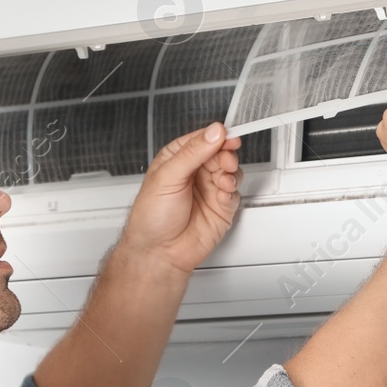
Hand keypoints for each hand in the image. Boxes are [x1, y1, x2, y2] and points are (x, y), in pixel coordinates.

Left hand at [118, 122, 243, 273]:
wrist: (159, 253)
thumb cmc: (151, 218)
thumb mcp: (167, 177)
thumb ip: (192, 153)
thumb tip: (213, 133)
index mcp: (177, 159)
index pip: (202, 139)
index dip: (216, 136)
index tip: (227, 136)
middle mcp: (194, 173)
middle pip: (220, 153)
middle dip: (226, 155)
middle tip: (225, 161)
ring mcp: (209, 190)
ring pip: (231, 171)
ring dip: (231, 174)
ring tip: (222, 181)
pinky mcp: (221, 208)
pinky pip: (234, 193)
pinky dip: (231, 192)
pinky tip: (222, 195)